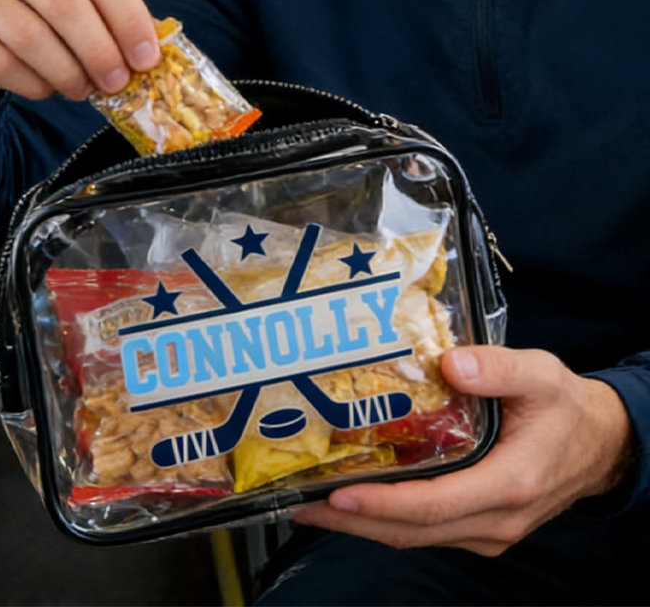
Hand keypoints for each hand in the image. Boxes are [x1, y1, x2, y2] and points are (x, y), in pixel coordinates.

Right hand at [0, 0, 159, 114]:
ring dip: (68, 74)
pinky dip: (34, 85)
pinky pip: (1, 63)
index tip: (147, 59)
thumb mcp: (77, 7)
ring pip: (31, 37)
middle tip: (117, 84)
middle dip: (101, 52)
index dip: (130, 19)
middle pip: (67, 4)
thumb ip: (114, 20)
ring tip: (83, 90)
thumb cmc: (35, 18)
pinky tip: (46, 90)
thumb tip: (157, 50)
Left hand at [295, 346, 632, 556]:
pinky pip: (426, 531)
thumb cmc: (566, 408)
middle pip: (413, 530)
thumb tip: (449, 363)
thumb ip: (498, 368)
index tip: (338, 496)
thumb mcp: (541, 375)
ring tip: (314, 505)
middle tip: (303, 503)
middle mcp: (496, 518)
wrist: (598, 443)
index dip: (383, 504)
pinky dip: (387, 521)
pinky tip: (355, 503)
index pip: (435, 505)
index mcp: (510, 483)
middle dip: (355, 521)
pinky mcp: (479, 527)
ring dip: (364, 525)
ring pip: (415, 537)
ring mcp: (488, 529)